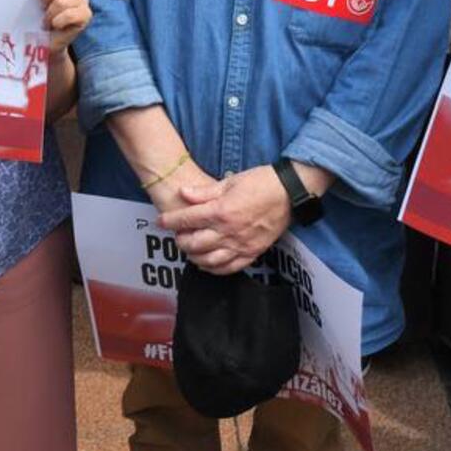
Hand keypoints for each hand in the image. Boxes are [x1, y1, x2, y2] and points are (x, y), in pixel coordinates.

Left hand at [37, 0, 90, 53]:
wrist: (46, 41)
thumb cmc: (39, 17)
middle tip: (42, 7)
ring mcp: (83, 0)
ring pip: (63, 1)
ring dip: (50, 13)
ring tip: (46, 20)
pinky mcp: (86, 14)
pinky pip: (70, 14)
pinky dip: (58, 21)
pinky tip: (55, 26)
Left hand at [160, 165, 291, 274]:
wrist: (289, 193)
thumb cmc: (260, 182)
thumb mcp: (230, 181)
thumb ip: (204, 192)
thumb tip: (183, 193)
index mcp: (221, 211)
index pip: (187, 219)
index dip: (170, 221)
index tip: (161, 221)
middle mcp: (229, 231)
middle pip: (194, 243)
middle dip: (180, 240)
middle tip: (177, 235)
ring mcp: (241, 245)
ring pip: (208, 260)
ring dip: (194, 256)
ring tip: (189, 249)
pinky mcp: (252, 253)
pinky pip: (229, 268)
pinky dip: (213, 269)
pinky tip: (206, 264)